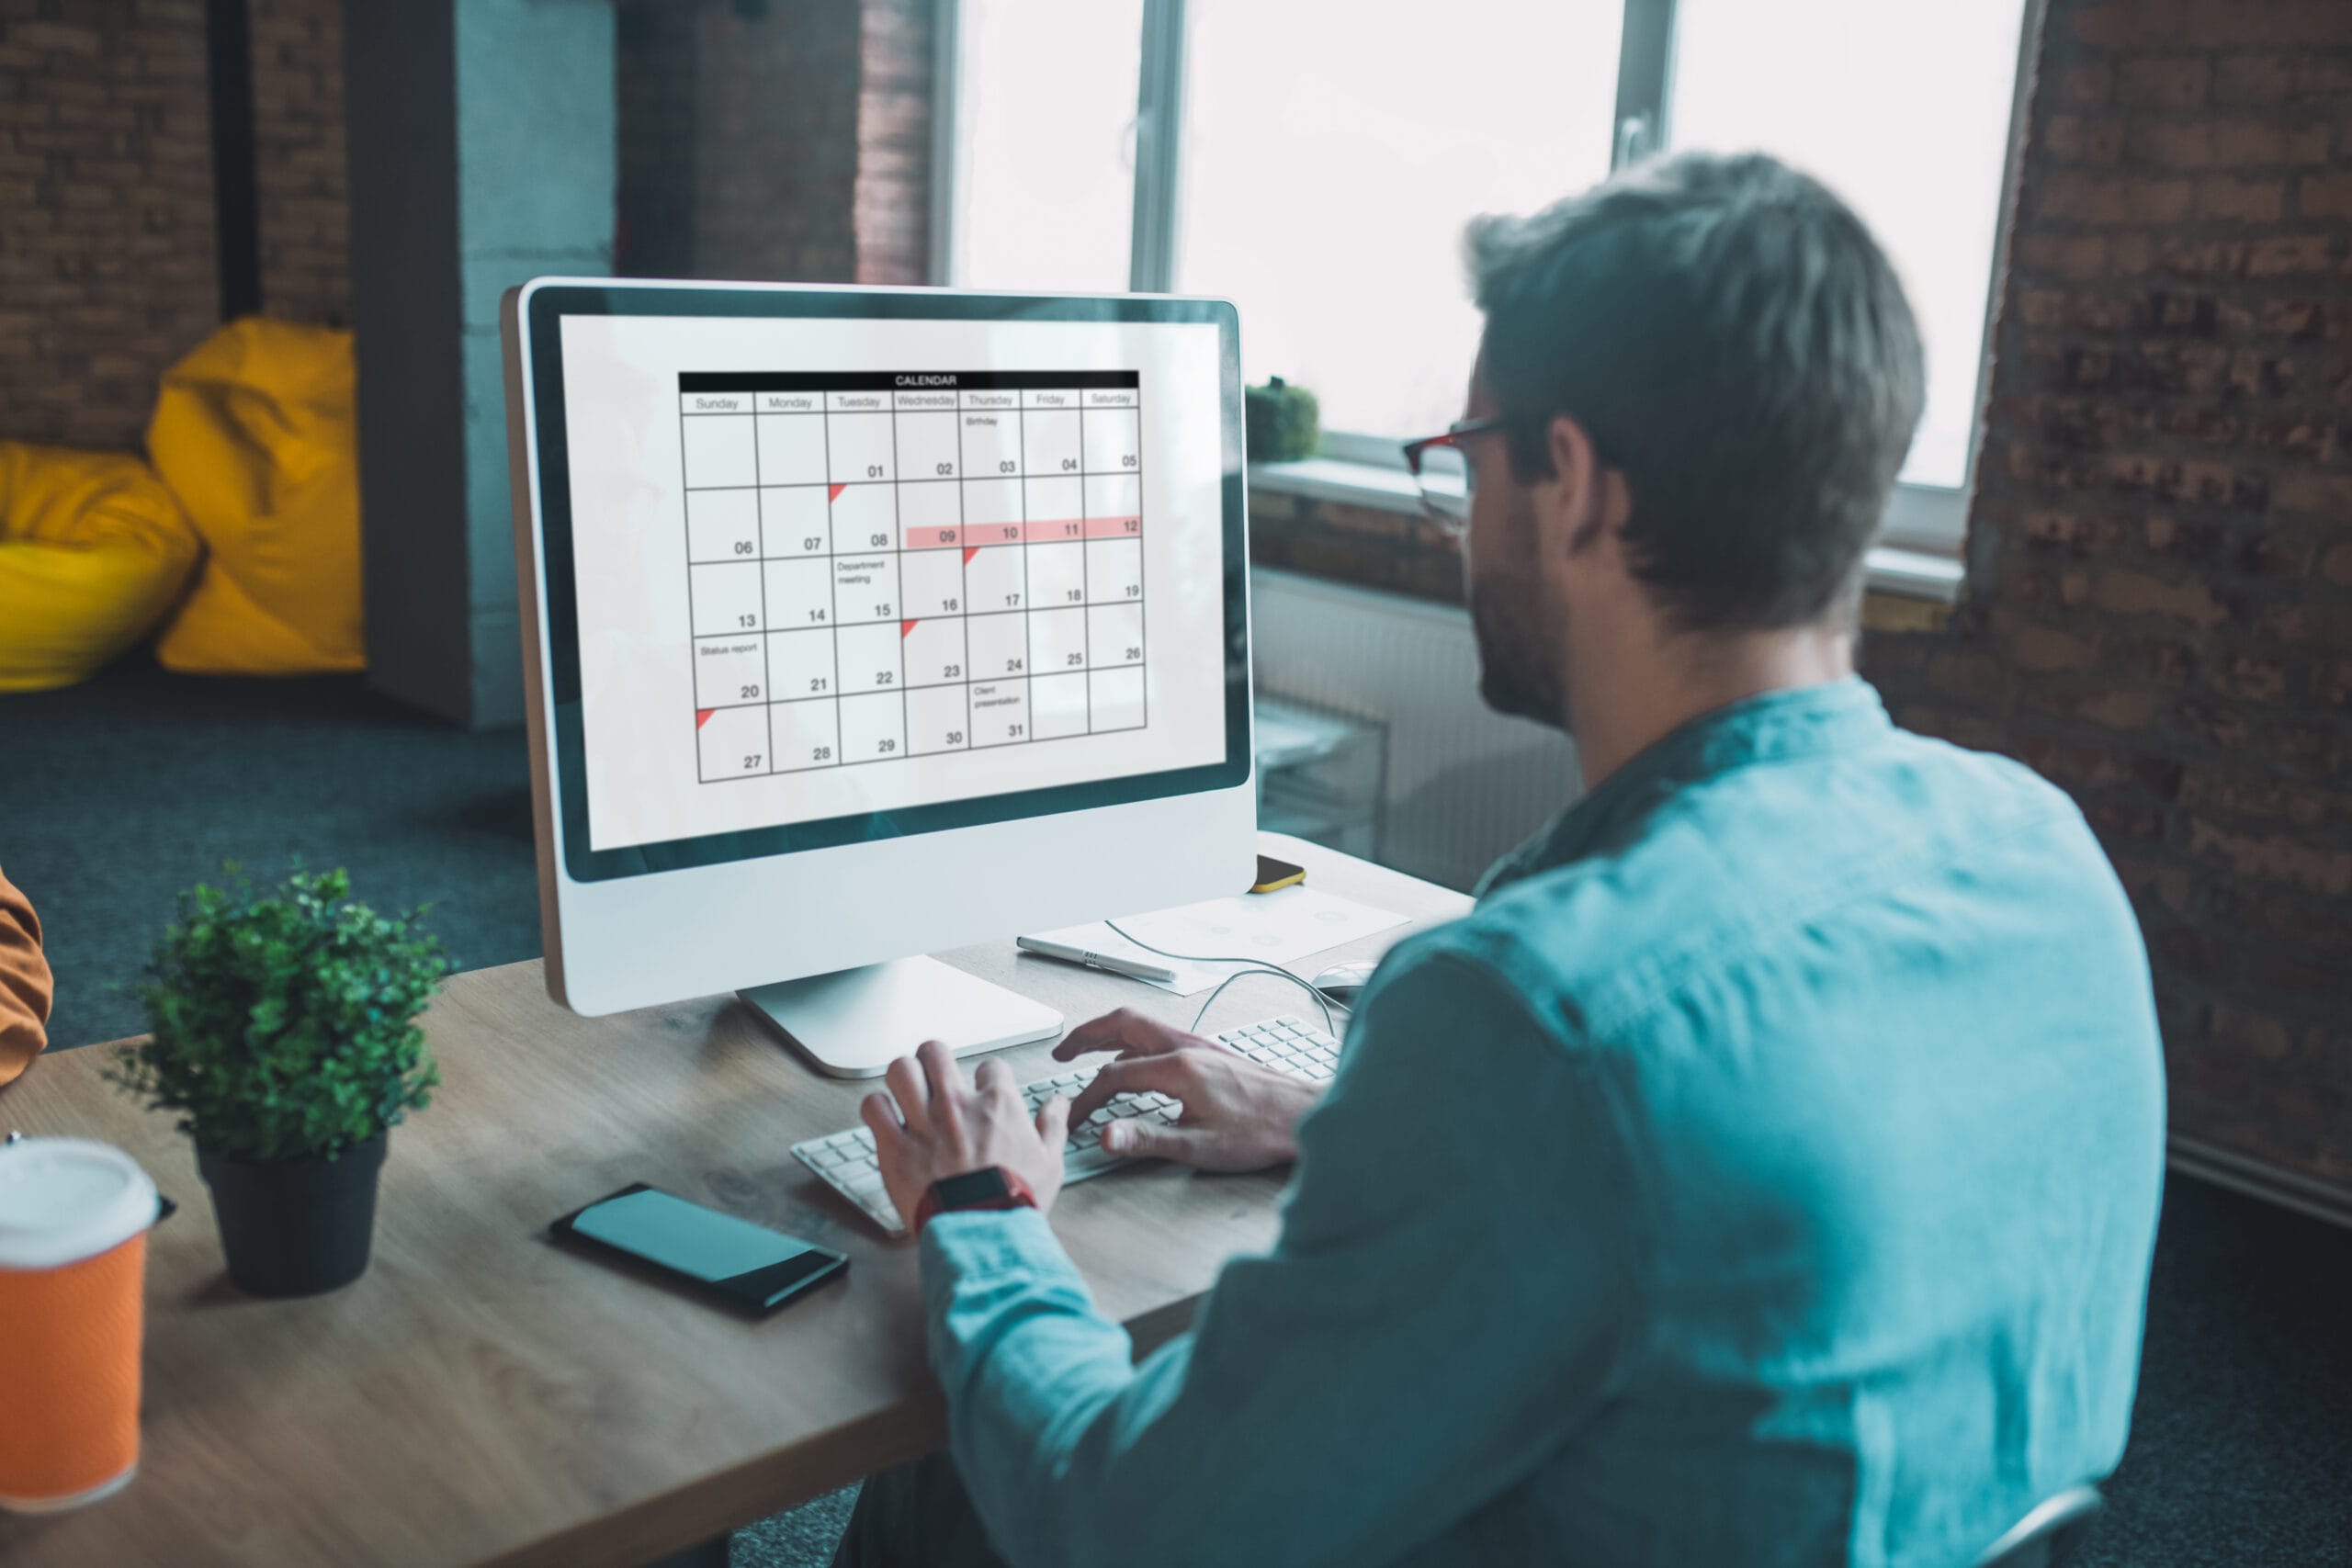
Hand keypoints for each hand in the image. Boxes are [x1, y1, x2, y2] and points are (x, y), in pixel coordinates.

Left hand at [862, 1040, 1069, 1228]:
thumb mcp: (1051, 1162)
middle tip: (935, 1073)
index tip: (985, 1092)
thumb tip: (1059, 1103)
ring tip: (907, 1089)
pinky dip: (877, 1109)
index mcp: (997, 1105)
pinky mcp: (895, 1147)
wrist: (981, 1233)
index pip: (991, 1066)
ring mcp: (923, 1123)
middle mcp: (957, 1105)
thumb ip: (1053, 1126)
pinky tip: (885, 1117)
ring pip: (901, 1070)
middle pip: (935, 1052)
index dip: (988, 1078)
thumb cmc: (1015, 1201)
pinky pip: (874, 1107)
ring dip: (903, 1077)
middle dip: (934, 1059)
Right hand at [1052, 1008, 1321, 1172]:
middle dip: (1086, 1036)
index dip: (1086, 1099)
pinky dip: (1133, 1041)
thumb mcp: (1200, 1147)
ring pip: (1142, 1026)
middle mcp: (1187, 1047)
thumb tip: (1106, 1137)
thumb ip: (1148, 1140)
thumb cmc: (1262, 1131)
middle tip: (1062, 1052)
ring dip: (1109, 1034)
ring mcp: (1200, 1045)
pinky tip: (1134, 1062)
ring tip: (1087, 1050)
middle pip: (1122, 1025)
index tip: (1073, 1119)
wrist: (1305, 1116)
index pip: (1113, 1076)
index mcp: (1179, 1068)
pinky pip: (1160, 1035)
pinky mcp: (1210, 1052)